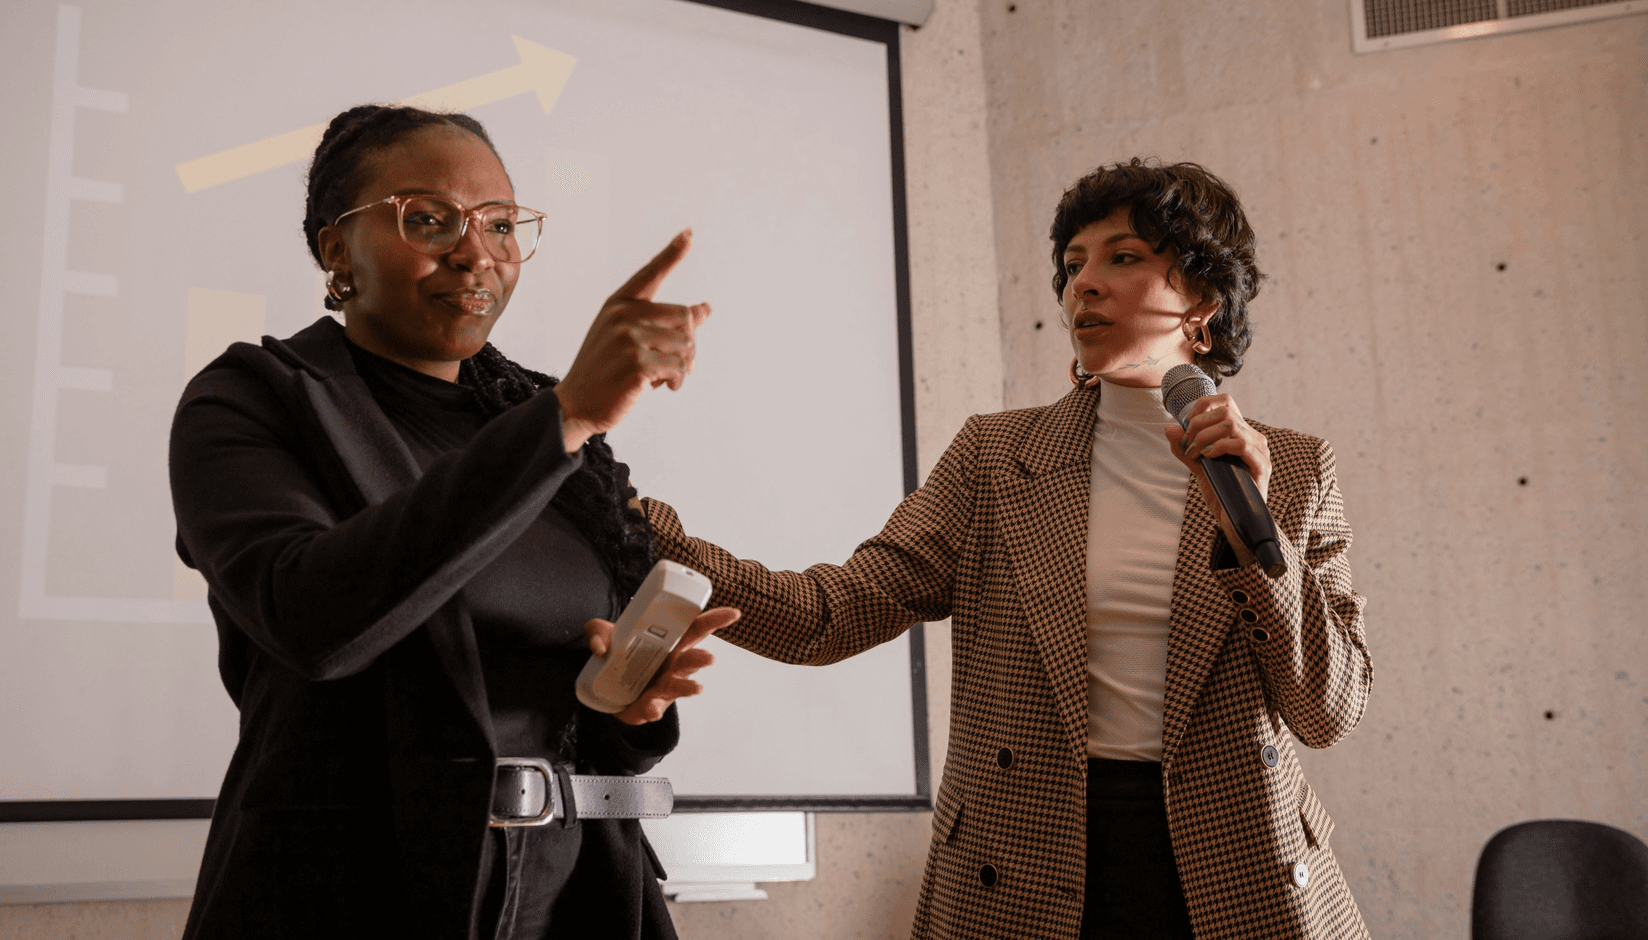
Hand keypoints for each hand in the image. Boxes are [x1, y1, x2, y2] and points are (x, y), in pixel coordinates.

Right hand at [554, 230, 711, 452]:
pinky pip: (679, 368)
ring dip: (683, 366)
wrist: (576, 404)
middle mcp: (623, 314)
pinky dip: (677, 381)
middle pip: (684, 316)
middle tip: (678, 364)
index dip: (672, 253)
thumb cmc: (606, 370)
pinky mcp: (637, 363)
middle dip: (688, 343)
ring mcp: (629, 338)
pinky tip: (662, 387)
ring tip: (664, 378)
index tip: (689, 233)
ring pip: (686, 344)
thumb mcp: (629, 339)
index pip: (651, 273)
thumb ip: (663, 322)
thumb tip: (706, 309)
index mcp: (618, 303)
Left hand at [582, 606, 740, 725]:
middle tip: (709, 658)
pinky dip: (653, 708)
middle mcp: (672, 664)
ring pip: (679, 686)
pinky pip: (654, 708)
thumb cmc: (616, 656)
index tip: (733, 613)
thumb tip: (599, 646)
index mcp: (669, 643)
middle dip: (701, 659)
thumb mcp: (600, 635)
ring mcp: (663, 686)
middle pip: (691, 659)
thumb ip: (596, 632)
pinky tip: (651, 707)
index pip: (696, 629)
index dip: (715, 620)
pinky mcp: (649, 705)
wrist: (603, 689)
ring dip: (688, 687)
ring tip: (697, 688)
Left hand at [1164, 394, 1270, 559]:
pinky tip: (1208, 457)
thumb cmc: (1222, 493)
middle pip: (1226, 410)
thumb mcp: (1198, 467)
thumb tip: (1169, 427)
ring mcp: (1260, 451)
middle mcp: (1254, 438)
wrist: (1236, 522)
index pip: (1226, 402)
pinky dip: (1219, 447)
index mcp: (1241, 434)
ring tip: (1196, 453)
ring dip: (1205, 436)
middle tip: (1188, 444)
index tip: (1187, 426)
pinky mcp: (1262, 467)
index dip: (1203, 406)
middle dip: (1198, 425)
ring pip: (1231, 424)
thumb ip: (1184, 448)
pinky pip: (1241, 444)